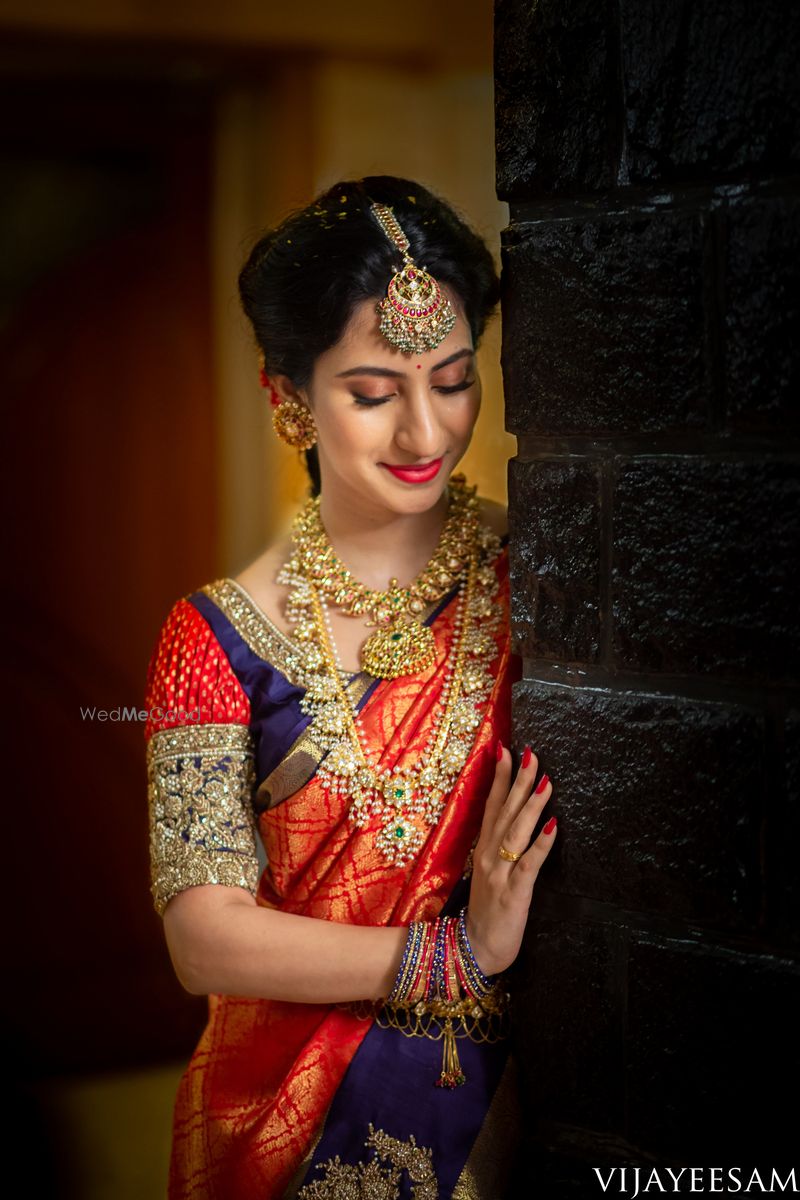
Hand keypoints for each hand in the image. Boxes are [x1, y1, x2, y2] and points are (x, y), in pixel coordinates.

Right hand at [465, 741, 556, 976]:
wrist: (475, 949)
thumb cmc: (487, 910)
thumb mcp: (488, 872)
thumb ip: (498, 846)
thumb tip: (514, 819)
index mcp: (483, 848)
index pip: (491, 805)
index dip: (499, 777)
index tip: (506, 749)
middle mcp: (488, 855)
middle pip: (504, 811)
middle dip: (519, 780)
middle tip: (531, 753)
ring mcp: (500, 873)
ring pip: (516, 831)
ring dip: (532, 805)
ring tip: (546, 780)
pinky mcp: (514, 893)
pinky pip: (529, 864)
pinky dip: (541, 844)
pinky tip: (552, 826)